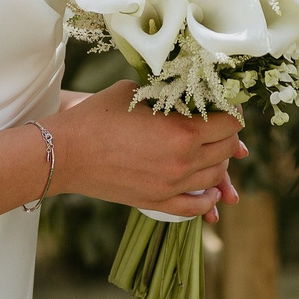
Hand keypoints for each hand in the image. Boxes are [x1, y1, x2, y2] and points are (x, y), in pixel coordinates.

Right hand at [44, 81, 246, 220]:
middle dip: (227, 136)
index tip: (223, 106)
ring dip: (217, 162)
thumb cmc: (97, 115)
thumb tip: (189, 93)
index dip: (231, 112)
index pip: (232, 124)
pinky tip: (209, 190)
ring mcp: (172, 185)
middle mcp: (184, 161)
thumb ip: (168, 95)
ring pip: (215, 177)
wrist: (66, 152)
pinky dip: (208, 198)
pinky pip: (196, 206)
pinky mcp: (158, 201)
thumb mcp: (136, 93)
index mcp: (183, 130)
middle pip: (228, 150)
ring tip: (207, 150)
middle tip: (215, 125)